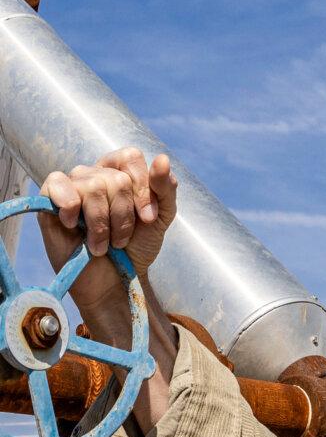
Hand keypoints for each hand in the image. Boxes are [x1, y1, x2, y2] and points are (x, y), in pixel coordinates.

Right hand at [38, 148, 177, 315]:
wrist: (115, 280)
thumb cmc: (137, 246)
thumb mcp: (161, 217)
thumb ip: (165, 188)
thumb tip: (162, 158)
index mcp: (121, 172)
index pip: (130, 157)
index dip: (142, 187)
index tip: (148, 218)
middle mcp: (95, 174)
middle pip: (115, 178)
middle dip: (124, 215)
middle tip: (122, 239)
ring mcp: (72, 186)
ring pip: (92, 186)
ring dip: (101, 224)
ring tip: (102, 244)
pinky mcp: (49, 200)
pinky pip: (57, 184)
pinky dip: (70, 208)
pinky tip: (73, 226)